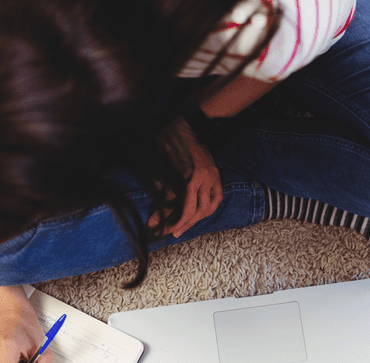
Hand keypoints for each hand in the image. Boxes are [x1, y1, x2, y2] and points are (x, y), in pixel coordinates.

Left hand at [148, 121, 222, 237]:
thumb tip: (153, 222)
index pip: (187, 211)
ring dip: (197, 218)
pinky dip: (208, 207)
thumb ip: (158, 197)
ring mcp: (212, 176)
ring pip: (209, 207)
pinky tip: (198, 213)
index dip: (177, 224)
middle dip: (184, 224)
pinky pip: (216, 198)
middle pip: (198, 212)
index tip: (166, 232)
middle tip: (172, 231)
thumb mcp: (157, 169)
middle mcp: (203, 179)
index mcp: (189, 178)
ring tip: (184, 223)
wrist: (184, 123)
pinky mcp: (215, 174)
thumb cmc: (166, 143)